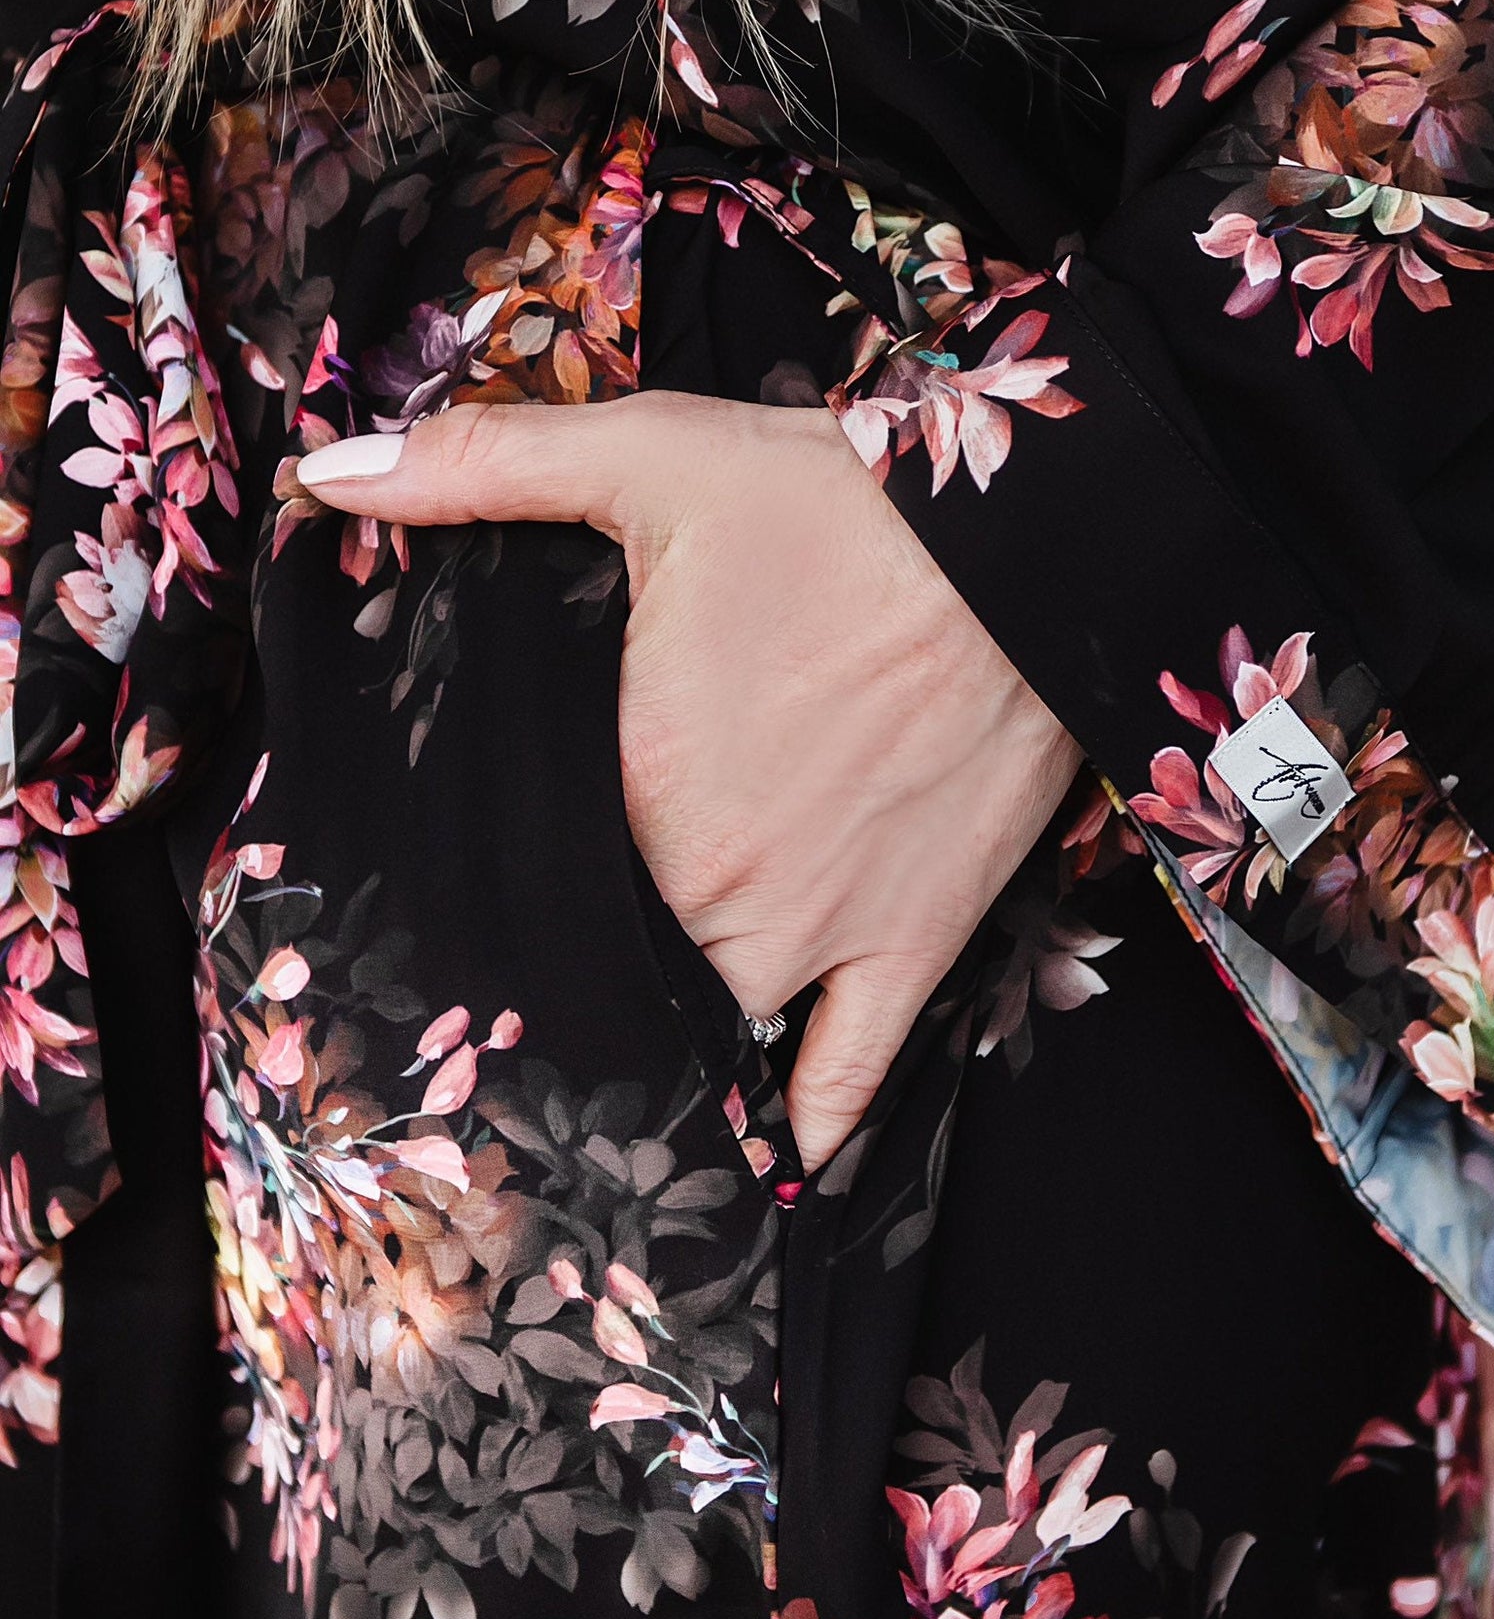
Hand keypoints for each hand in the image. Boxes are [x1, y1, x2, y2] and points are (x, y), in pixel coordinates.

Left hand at [297, 395, 1082, 1167]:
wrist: (1040, 545)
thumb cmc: (847, 503)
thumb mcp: (651, 454)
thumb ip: (482, 467)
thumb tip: (327, 473)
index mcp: (634, 789)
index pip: (515, 886)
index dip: (480, 897)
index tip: (439, 914)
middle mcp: (716, 890)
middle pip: (605, 972)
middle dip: (564, 977)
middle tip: (521, 984)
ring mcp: (823, 935)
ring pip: (706, 1038)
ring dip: (662, 1051)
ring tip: (607, 1077)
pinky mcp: (916, 945)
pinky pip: (850, 1078)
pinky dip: (806, 1127)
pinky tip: (766, 1164)